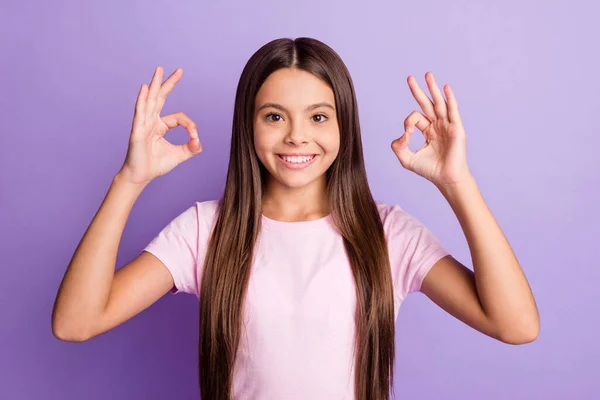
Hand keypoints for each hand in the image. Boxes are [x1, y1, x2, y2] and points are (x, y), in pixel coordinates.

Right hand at [118, 66, 201, 185]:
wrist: (141, 177)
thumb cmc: (155, 165)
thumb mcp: (179, 155)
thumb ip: (191, 148)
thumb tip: (199, 142)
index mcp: (160, 126)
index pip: (179, 118)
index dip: (190, 126)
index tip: (195, 138)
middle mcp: (151, 121)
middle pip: (161, 98)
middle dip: (169, 83)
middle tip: (179, 70)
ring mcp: (143, 124)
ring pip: (150, 100)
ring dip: (155, 84)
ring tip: (159, 70)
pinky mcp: (137, 130)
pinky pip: (140, 112)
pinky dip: (142, 100)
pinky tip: (144, 88)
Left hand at [391, 72, 470, 187]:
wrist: (446, 179)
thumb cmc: (429, 170)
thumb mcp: (406, 159)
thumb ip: (398, 146)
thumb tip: (401, 134)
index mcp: (427, 130)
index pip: (415, 118)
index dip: (407, 124)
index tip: (407, 136)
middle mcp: (438, 125)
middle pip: (426, 103)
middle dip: (418, 90)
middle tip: (410, 77)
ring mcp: (448, 125)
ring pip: (439, 103)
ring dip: (433, 88)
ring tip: (427, 74)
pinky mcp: (456, 129)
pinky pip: (453, 110)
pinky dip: (450, 99)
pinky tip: (446, 88)